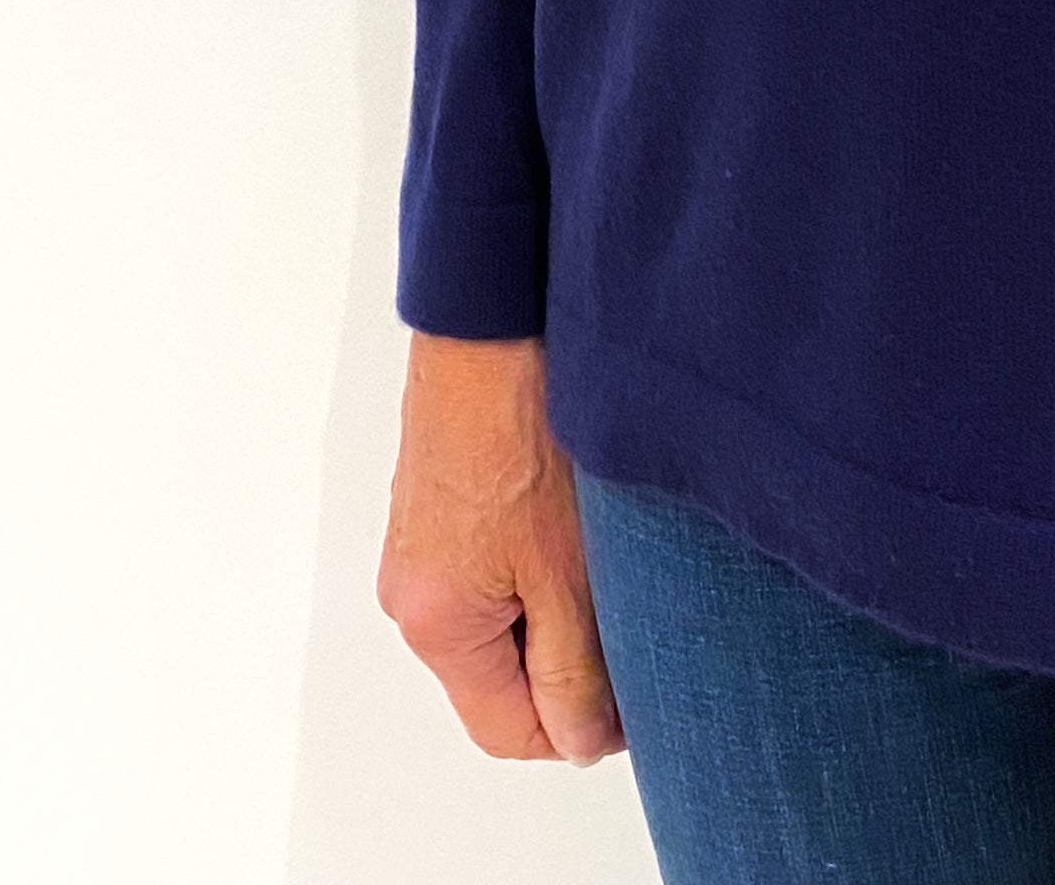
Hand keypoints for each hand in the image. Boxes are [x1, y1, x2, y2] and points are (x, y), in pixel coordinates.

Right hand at [377, 331, 624, 763]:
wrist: (496, 312)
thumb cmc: (521, 423)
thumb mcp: (566, 569)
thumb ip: (573, 667)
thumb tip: (582, 742)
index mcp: (434, 622)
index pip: (508, 730)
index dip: (581, 725)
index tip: (640, 689)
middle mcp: (414, 587)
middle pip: (503, 673)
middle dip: (572, 658)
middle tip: (637, 610)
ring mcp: (427, 537)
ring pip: (507, 610)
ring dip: (562, 599)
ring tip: (612, 550)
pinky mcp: (448, 492)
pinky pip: (499, 557)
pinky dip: (544, 552)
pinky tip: (584, 509)